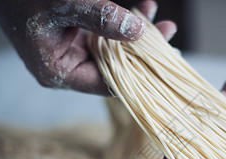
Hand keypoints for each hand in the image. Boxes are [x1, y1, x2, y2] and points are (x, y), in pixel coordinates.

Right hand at [0, 0, 174, 93]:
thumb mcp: (64, 4)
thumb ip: (101, 17)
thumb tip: (138, 30)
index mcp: (58, 72)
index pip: (106, 83)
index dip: (135, 71)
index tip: (162, 57)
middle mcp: (66, 67)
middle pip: (114, 66)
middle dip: (141, 49)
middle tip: (167, 32)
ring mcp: (71, 51)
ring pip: (113, 49)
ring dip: (135, 32)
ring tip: (158, 17)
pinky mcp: (75, 36)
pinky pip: (106, 34)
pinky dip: (122, 22)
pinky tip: (141, 10)